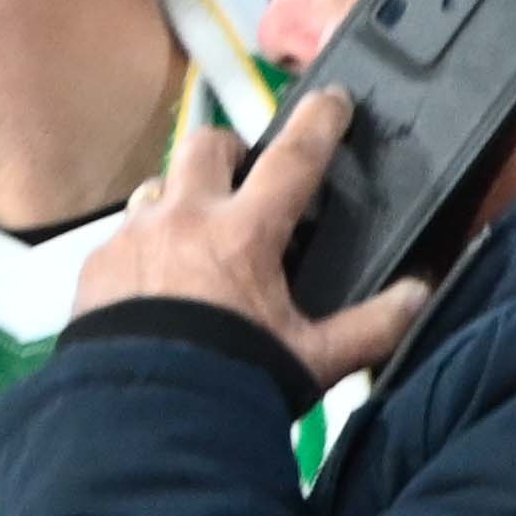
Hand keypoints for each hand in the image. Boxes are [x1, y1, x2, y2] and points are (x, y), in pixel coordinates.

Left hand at [67, 73, 434, 391]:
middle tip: (246, 174)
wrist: (142, 416)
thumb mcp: (315, 358)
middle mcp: (183, 219)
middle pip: (206, 145)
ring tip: (197, 232)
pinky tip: (153, 281)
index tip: (332, 98)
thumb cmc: (235, 378)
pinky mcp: (94, 266)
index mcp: (243, 233)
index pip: (292, 158)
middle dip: (230, 149)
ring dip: (181, 197)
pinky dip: (144, 246)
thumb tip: (421, 292)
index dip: (318, 123)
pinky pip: (122, 236)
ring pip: (157, 186)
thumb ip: (374, 325)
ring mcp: (132, 237)